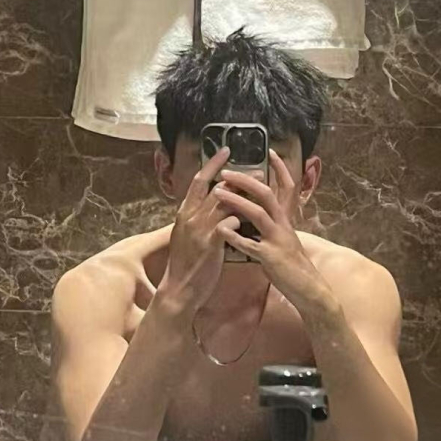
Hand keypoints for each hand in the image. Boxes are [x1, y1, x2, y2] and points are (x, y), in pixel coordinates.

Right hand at [158, 146, 242, 313]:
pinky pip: (228, 224)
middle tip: (256, 169)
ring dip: (245, 194)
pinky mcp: (209, 244)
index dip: (213, 164)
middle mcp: (190, 216)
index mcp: (184, 212)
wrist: (178, 289)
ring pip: (225, 203)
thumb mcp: (187, 235)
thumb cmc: (185, 263)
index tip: (226, 151)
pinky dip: (240, 219)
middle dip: (238, 177)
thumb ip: (197, 218)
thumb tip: (211, 203)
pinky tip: (250, 220)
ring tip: (261, 188)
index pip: (200, 180)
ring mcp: (199, 229)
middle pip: (216, 188)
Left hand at [212, 150, 332, 314]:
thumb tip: (259, 208)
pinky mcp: (271, 257)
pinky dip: (235, 237)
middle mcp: (283, 224)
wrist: (308, 288)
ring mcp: (277, 239)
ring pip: (257, 214)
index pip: (287, 186)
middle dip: (246, 180)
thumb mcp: (284, 237)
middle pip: (266, 194)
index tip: (271, 151)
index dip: (281, 168)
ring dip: (236, 201)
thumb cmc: (291, 263)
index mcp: (286, 218)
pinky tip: (221, 231)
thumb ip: (272, 222)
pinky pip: (251, 245)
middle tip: (226, 171)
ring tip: (217, 193)